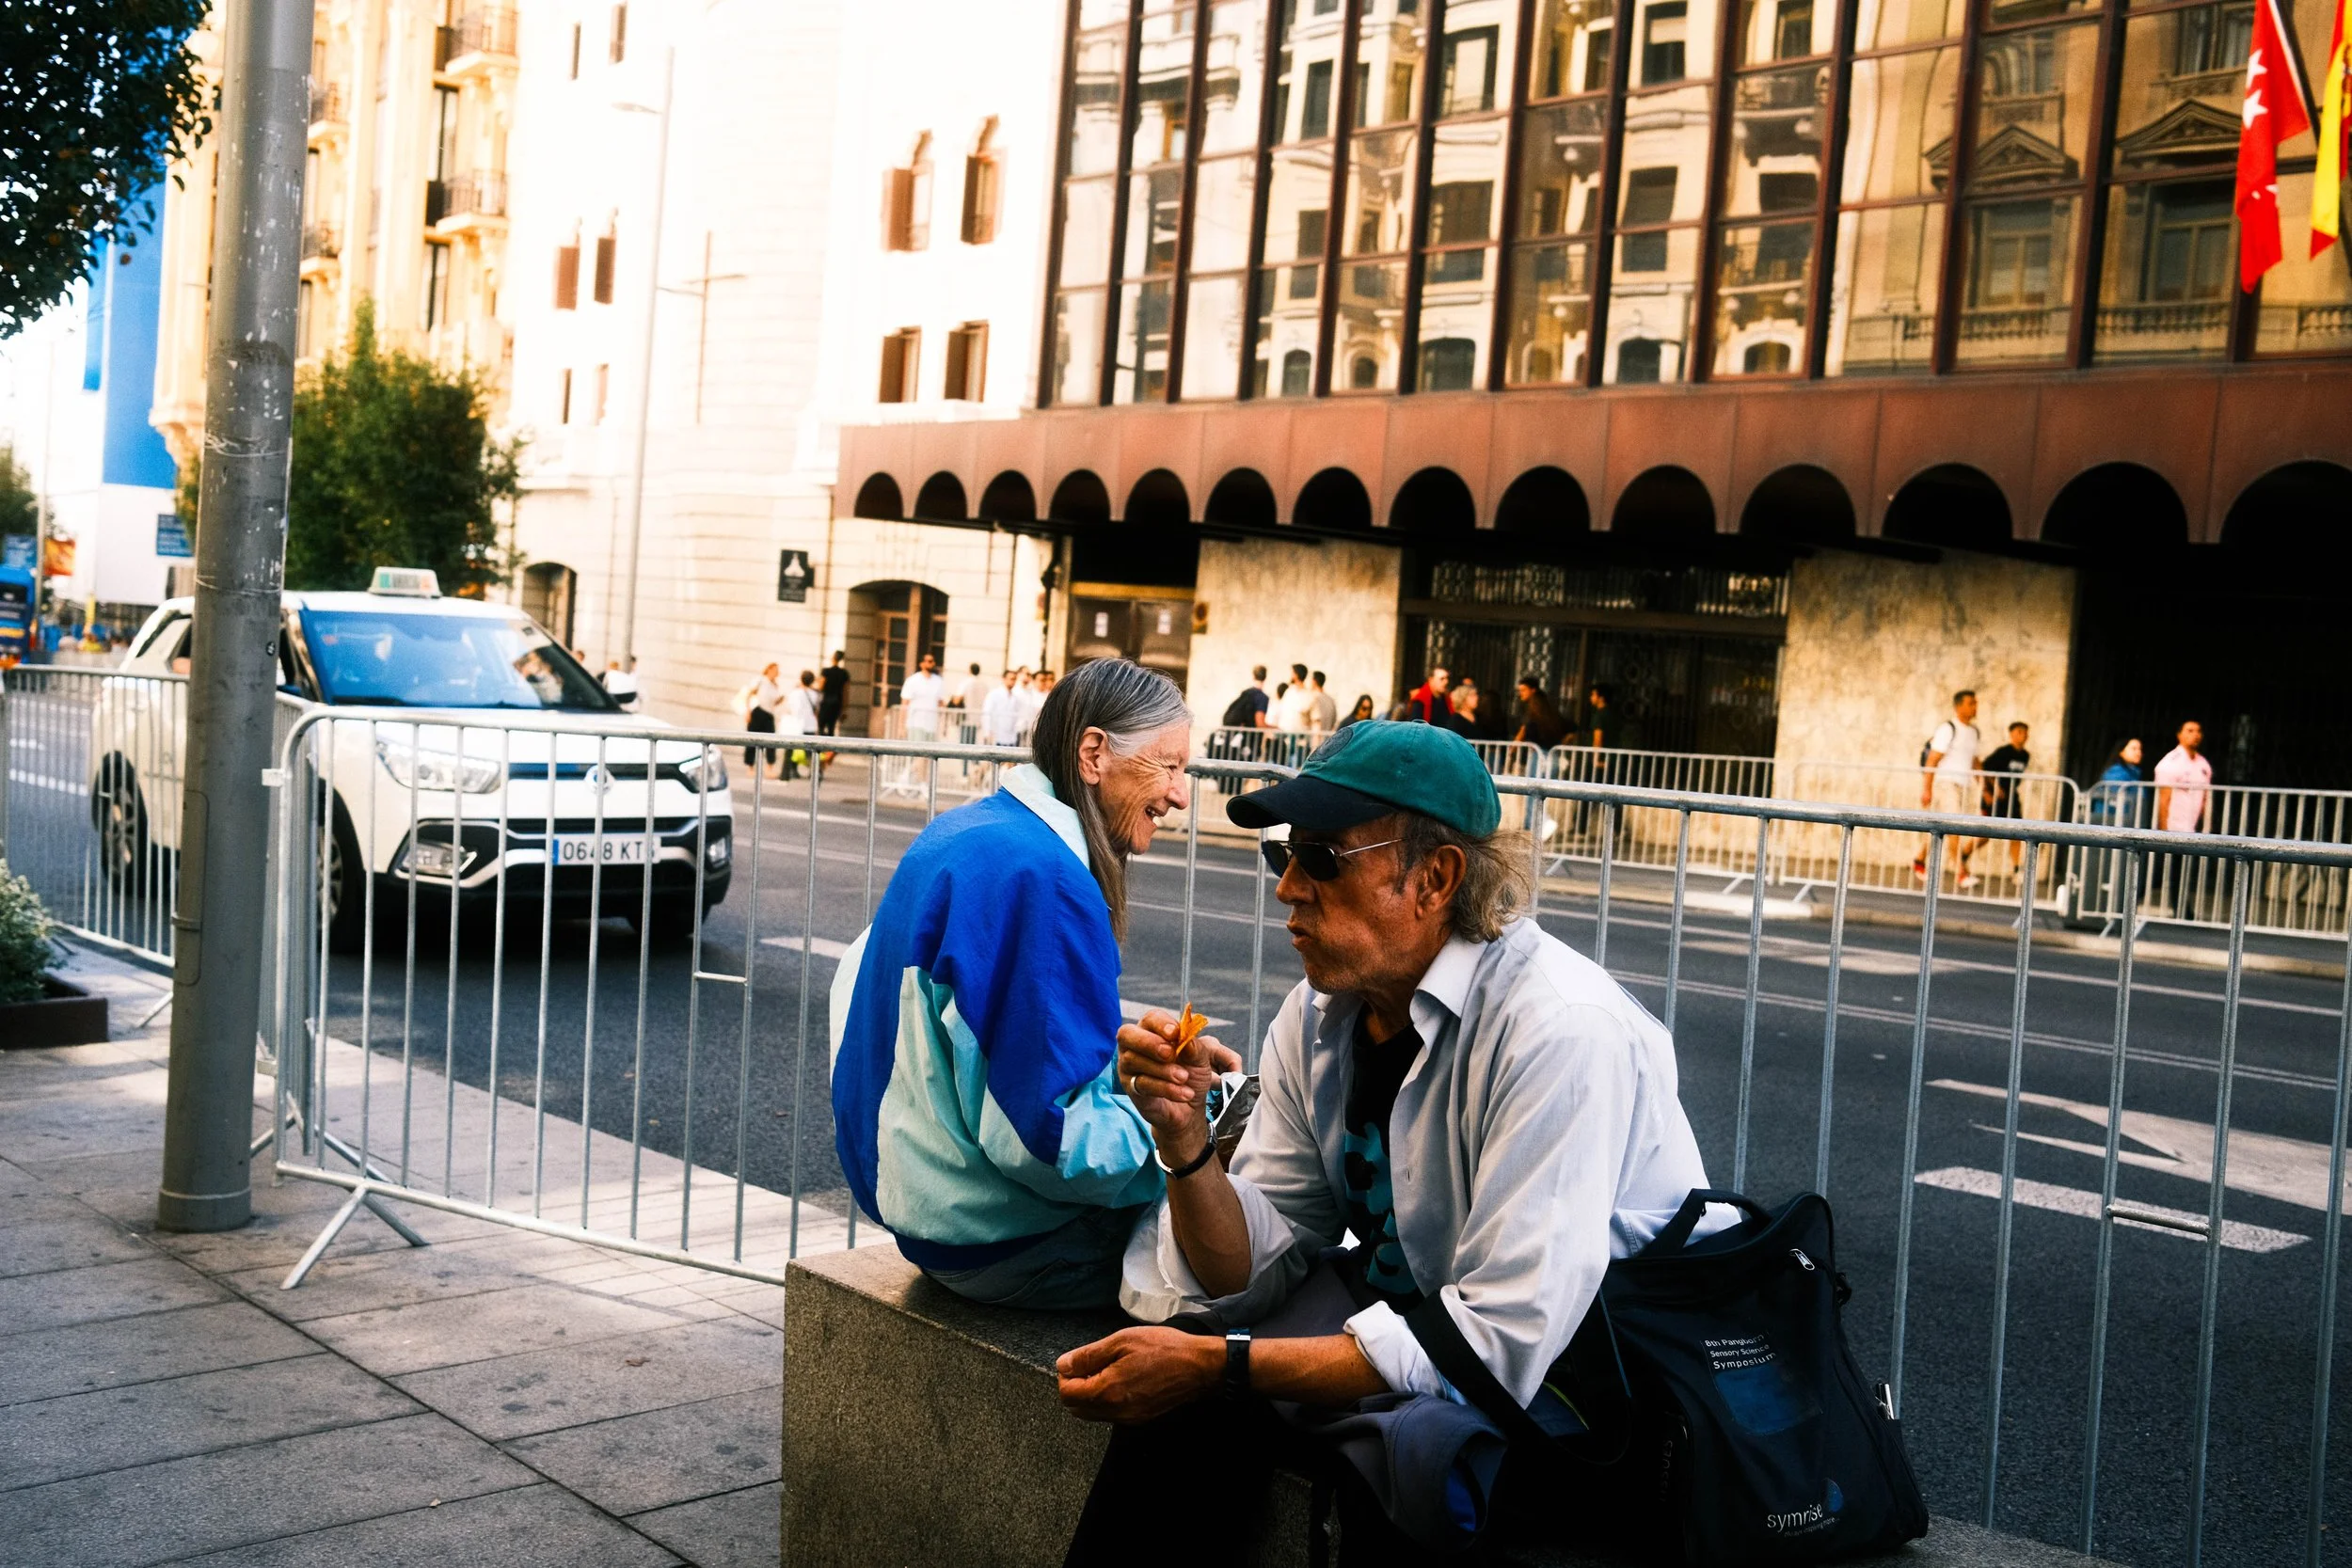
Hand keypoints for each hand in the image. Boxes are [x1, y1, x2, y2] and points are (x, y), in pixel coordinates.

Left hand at [1057, 1327, 1220, 1422]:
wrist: (1198, 1367)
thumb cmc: (1163, 1349)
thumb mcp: (1122, 1341)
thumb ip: (1088, 1356)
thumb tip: (1063, 1365)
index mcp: (1108, 1391)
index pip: (1067, 1395)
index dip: (1065, 1377)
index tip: (1074, 1362)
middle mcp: (1115, 1411)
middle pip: (1076, 1408)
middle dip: (1075, 1387)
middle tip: (1088, 1365)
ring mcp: (1128, 1417)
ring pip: (1093, 1413)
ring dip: (1090, 1394)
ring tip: (1106, 1370)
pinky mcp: (1139, 1418)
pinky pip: (1110, 1414)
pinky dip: (1106, 1400)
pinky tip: (1120, 1379)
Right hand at [1118, 1011, 1241, 1146]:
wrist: (1189, 1107)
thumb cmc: (1190, 1075)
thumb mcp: (1199, 1060)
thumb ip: (1194, 1047)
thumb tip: (1185, 1038)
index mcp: (1152, 1031)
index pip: (1150, 1019)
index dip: (1161, 1023)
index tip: (1175, 1032)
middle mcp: (1133, 1046)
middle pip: (1127, 1034)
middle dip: (1149, 1042)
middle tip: (1170, 1053)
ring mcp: (1128, 1067)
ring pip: (1134, 1060)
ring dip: (1163, 1069)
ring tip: (1184, 1078)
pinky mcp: (1130, 1088)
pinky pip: (1142, 1084)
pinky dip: (1166, 1088)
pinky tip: (1184, 1093)